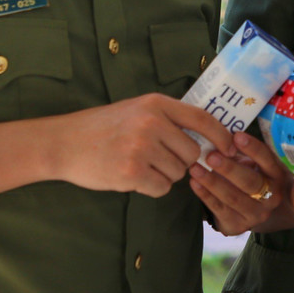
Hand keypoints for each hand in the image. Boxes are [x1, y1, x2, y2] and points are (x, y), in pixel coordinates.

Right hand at [49, 94, 235, 197]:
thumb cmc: (102, 128)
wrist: (64, 142)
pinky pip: (161, 188)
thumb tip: (204, 138)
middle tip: (157, 159)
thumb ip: (167, 118)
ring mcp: (142, 147)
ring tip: (138, 164)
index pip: (202, 119)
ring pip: (177, 172)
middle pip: (192, 152)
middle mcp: (152, 123)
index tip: (229, 148)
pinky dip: (150, 187)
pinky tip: (131, 176)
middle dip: (181, 161)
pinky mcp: (132, 172)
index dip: (221, 136)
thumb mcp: (137, 109)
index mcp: (156, 104)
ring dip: (164, 175)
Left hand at [190, 133, 290, 235]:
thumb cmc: (252, 175)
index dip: (252, 148)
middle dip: (229, 169)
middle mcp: (272, 196)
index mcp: (277, 174)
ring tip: (195, 167)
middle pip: (250, 182)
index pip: (267, 159)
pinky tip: (194, 183)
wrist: (255, 208)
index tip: (236, 136)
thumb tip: (219, 132)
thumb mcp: (255, 163)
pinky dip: (205, 195)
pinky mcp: (238, 226)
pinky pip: (219, 209)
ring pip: (232, 197)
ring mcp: (256, 214)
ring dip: (212, 181)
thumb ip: (241, 151)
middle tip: (211, 156)